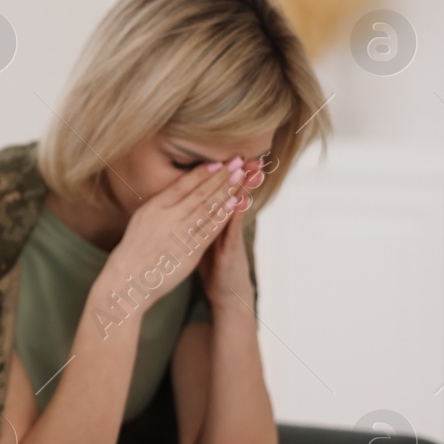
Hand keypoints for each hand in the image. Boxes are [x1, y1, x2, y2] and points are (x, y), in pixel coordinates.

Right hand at [103, 158, 250, 315]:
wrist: (127, 279)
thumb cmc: (134, 250)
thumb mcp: (141, 220)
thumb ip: (159, 206)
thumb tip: (174, 191)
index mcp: (153, 207)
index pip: (182, 185)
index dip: (202, 172)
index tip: (218, 161)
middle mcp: (166, 217)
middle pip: (199, 193)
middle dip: (220, 176)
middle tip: (237, 161)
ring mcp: (178, 234)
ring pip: (207, 208)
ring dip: (226, 191)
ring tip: (240, 177)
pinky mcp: (189, 251)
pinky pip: (210, 230)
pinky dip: (223, 215)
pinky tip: (234, 204)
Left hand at [197, 160, 264, 310]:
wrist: (223, 291)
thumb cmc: (213, 263)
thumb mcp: (204, 237)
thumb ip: (201, 219)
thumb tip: (189, 201)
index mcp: (216, 219)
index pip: (221, 192)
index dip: (226, 173)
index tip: (232, 153)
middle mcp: (226, 225)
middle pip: (233, 195)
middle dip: (242, 175)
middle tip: (251, 155)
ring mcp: (230, 237)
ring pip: (237, 209)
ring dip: (245, 189)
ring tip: (254, 170)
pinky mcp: (229, 251)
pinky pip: (232, 230)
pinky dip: (235, 215)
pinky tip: (239, 201)